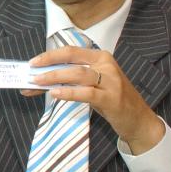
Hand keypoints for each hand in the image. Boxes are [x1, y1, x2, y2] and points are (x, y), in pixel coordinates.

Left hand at [27, 45, 165, 154]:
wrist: (139, 120)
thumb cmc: (112, 99)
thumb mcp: (93, 84)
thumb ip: (73, 79)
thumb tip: (43, 78)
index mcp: (100, 56)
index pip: (70, 51)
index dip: (50, 55)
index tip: (33, 62)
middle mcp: (106, 65)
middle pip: (71, 60)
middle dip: (48, 66)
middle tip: (31, 74)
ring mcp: (111, 81)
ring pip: (77, 74)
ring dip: (54, 78)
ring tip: (38, 83)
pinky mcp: (112, 98)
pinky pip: (86, 92)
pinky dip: (68, 93)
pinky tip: (55, 94)